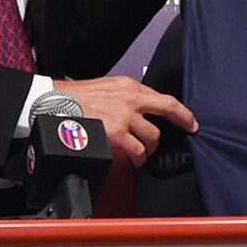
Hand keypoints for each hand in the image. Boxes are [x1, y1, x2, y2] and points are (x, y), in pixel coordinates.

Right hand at [50, 76, 197, 165]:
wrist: (55, 102)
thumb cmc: (74, 96)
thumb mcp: (105, 87)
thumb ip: (124, 96)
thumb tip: (135, 109)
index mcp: (128, 86)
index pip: (163, 98)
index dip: (181, 111)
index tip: (191, 120)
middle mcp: (131, 99)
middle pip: (166, 112)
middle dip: (178, 124)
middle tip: (180, 135)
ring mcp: (125, 117)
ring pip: (152, 137)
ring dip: (149, 148)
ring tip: (141, 153)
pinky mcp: (117, 134)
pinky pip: (136, 150)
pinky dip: (137, 158)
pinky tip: (133, 160)